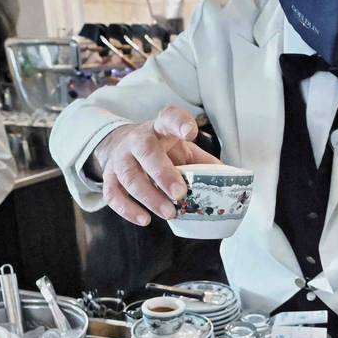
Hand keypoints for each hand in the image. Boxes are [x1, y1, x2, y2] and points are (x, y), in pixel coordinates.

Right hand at [91, 105, 219, 225]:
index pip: (169, 118)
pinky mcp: (110, 176)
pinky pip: (113, 194)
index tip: (190, 132)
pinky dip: (127, 209)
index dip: (179, 122)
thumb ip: (203, 162)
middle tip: (180, 194)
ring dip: (149, 196)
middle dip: (163, 174)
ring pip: (130, 176)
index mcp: (160, 128)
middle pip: (147, 152)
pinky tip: (144, 219)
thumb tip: (228, 181)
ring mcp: (120, 158)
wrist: (122, 145)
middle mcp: (137, 140)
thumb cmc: (161, 149)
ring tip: (169, 213)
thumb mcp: (182, 149)